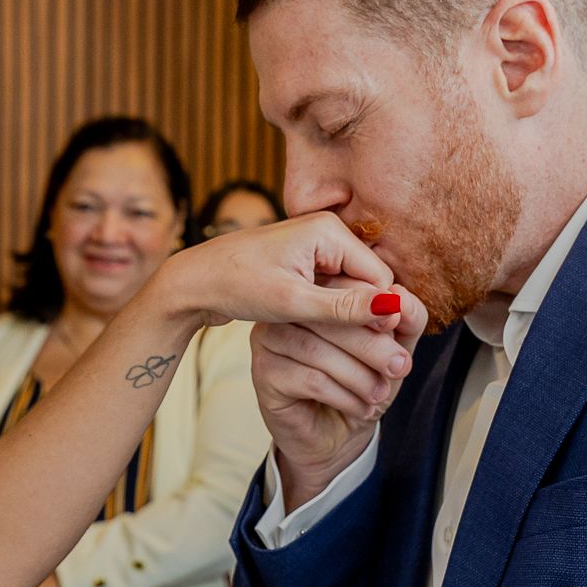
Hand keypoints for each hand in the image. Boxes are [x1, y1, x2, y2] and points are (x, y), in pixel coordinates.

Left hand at [151, 212, 399, 331]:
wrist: (192, 282)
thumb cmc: (236, 286)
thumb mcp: (292, 302)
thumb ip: (344, 307)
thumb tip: (393, 309)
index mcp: (328, 230)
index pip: (379, 277)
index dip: (380, 314)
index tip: (378, 351)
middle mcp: (326, 231)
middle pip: (367, 280)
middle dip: (364, 315)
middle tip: (363, 357)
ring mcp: (315, 245)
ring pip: (350, 287)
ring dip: (346, 316)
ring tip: (340, 349)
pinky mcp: (304, 261)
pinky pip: (331, 288)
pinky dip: (329, 311)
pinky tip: (320, 334)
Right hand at [253, 279, 426, 510]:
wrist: (338, 435)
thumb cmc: (362, 383)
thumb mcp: (396, 348)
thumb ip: (405, 319)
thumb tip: (399, 296)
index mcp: (317, 292)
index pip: (342, 283)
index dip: (373, 304)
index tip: (397, 328)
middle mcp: (287, 310)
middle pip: (328, 316)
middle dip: (372, 344)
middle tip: (399, 367)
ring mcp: (269, 340)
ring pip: (318, 350)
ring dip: (359, 376)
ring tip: (377, 395)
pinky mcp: (264, 373)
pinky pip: (309, 379)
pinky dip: (344, 396)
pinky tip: (359, 408)